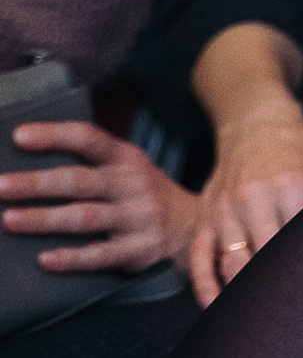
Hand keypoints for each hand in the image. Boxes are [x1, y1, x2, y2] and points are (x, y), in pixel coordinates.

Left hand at [0, 120, 198, 272]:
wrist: (191, 227)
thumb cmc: (141, 196)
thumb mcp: (127, 170)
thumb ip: (90, 165)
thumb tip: (27, 166)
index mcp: (126, 159)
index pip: (89, 140)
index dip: (55, 136)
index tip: (20, 136)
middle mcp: (133, 184)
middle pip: (80, 181)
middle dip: (38, 184)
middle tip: (1, 185)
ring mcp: (139, 216)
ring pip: (86, 217)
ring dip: (45, 219)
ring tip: (10, 219)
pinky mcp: (140, 248)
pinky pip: (102, 255)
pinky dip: (73, 257)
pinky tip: (46, 259)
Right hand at [186, 106, 302, 305]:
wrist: (257, 125)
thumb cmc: (300, 151)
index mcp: (291, 184)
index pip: (300, 238)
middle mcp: (254, 197)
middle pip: (265, 256)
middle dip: (278, 283)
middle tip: (292, 302)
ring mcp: (225, 209)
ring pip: (232, 263)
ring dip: (244, 289)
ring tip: (260, 306)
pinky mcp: (204, 217)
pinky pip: (199, 257)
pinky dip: (204, 284)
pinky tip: (214, 303)